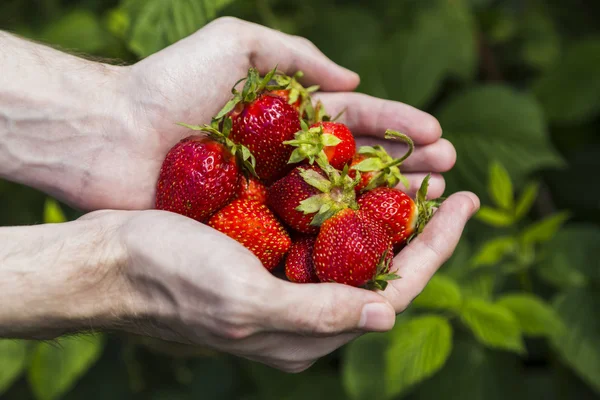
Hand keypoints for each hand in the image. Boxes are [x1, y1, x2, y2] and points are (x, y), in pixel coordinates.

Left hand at [91, 17, 453, 208]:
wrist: (109, 137)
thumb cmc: (167, 86)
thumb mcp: (234, 46)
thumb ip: (294, 54)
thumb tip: (351, 78)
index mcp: (287, 114)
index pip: (355, 118)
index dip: (398, 125)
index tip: (439, 137)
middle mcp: (285, 155)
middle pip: (357, 161)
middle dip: (404, 165)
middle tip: (447, 174)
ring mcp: (269, 192)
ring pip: (338, 200)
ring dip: (383, 204)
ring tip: (426, 207)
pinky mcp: (249, 224)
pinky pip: (302, 233)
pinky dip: (337, 238)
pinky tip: (372, 244)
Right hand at [103, 192, 476, 371]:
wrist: (112, 262)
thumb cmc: (171, 281)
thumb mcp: (245, 301)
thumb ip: (316, 312)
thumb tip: (386, 314)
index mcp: (306, 333)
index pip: (393, 293)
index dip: (433, 248)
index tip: (460, 204)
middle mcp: (303, 314)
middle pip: (382, 272)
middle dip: (420, 230)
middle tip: (447, 185)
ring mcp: (285, 286)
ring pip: (356, 252)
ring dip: (389, 216)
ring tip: (416, 179)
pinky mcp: (267, 261)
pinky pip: (323, 237)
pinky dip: (349, 210)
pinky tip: (359, 184)